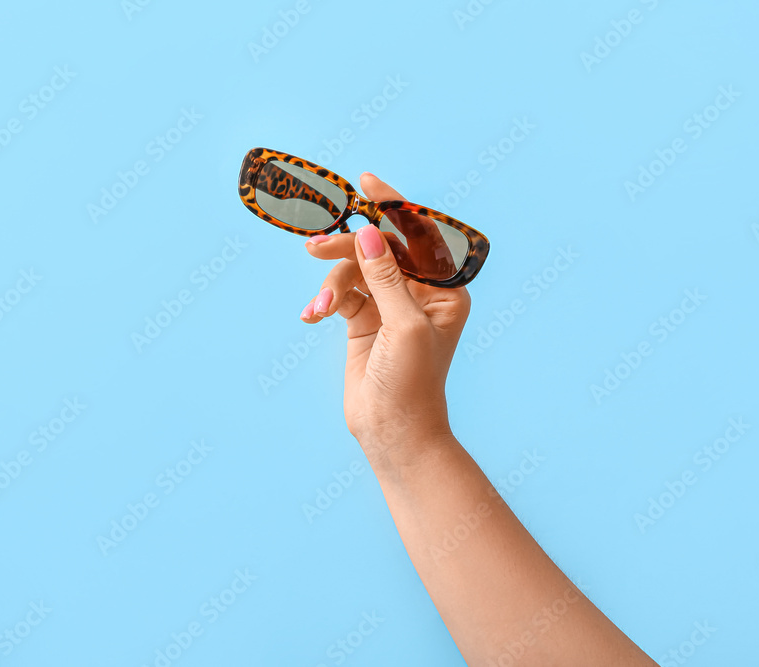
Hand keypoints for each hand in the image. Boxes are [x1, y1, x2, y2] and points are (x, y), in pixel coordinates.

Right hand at [300, 173, 470, 466]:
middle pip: (380, 250)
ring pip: (355, 270)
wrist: (393, 432)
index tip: (367, 182)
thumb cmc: (413, 383)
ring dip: (333, 285)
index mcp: (445, 289)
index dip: (395, 207)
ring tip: (320, 310)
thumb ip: (386, 278)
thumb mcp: (403, 326)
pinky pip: (340, 293)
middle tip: (315, 248)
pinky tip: (312, 317)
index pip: (421, 236)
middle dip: (349, 249)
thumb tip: (370, 234)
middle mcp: (420, 292)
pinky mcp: (363, 320)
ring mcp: (390, 305)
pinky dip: (325, 301)